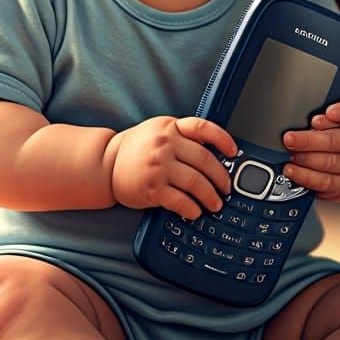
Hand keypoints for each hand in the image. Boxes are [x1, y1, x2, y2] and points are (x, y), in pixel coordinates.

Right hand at [108, 116, 236, 219]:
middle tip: (226, 188)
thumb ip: (182, 136)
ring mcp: (158, 166)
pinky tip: (195, 212)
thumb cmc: (135, 149)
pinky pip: (180, 201)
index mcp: (169, 127)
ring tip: (215, 204)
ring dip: (210, 196)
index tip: (234, 153)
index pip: (203, 128)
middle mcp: (164, 144)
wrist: (105, 164)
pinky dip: (192, 208)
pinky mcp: (152, 188)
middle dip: (221, 177)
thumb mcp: (158, 131)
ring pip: (196, 182)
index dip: (223, 139)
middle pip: (205, 160)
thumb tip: (215, 154)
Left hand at [281, 88, 339, 203]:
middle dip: (310, 140)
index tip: (328, 112)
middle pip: (339, 141)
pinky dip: (306, 177)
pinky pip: (326, 182)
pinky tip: (292, 170)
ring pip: (332, 163)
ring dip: (307, 159)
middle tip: (289, 138)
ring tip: (290, 153)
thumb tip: (303, 94)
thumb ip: (330, 96)